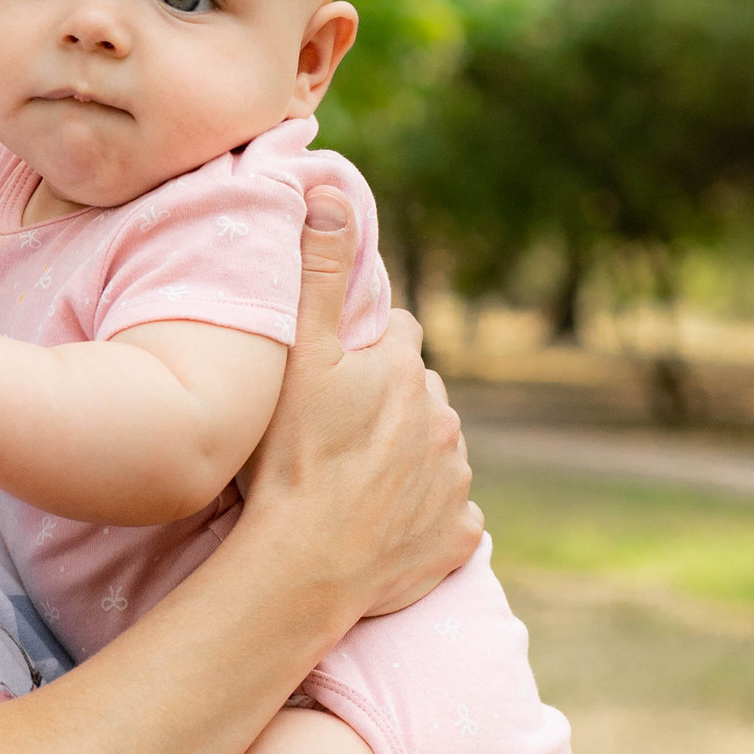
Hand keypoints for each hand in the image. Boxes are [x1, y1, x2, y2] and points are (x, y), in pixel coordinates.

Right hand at [237, 185, 480, 638]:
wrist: (307, 563)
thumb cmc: (294, 457)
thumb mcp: (299, 354)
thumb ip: (317, 271)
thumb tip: (330, 190)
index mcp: (407, 370)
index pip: (398, 335)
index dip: (367, 351)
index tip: (336, 375)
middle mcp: (445, 419)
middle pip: (419, 397)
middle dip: (390, 407)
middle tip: (337, 435)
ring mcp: (456, 480)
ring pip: (435, 454)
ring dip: (407, 461)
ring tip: (354, 484)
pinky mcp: (460, 535)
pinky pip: (450, 518)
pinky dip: (425, 518)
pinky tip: (386, 527)